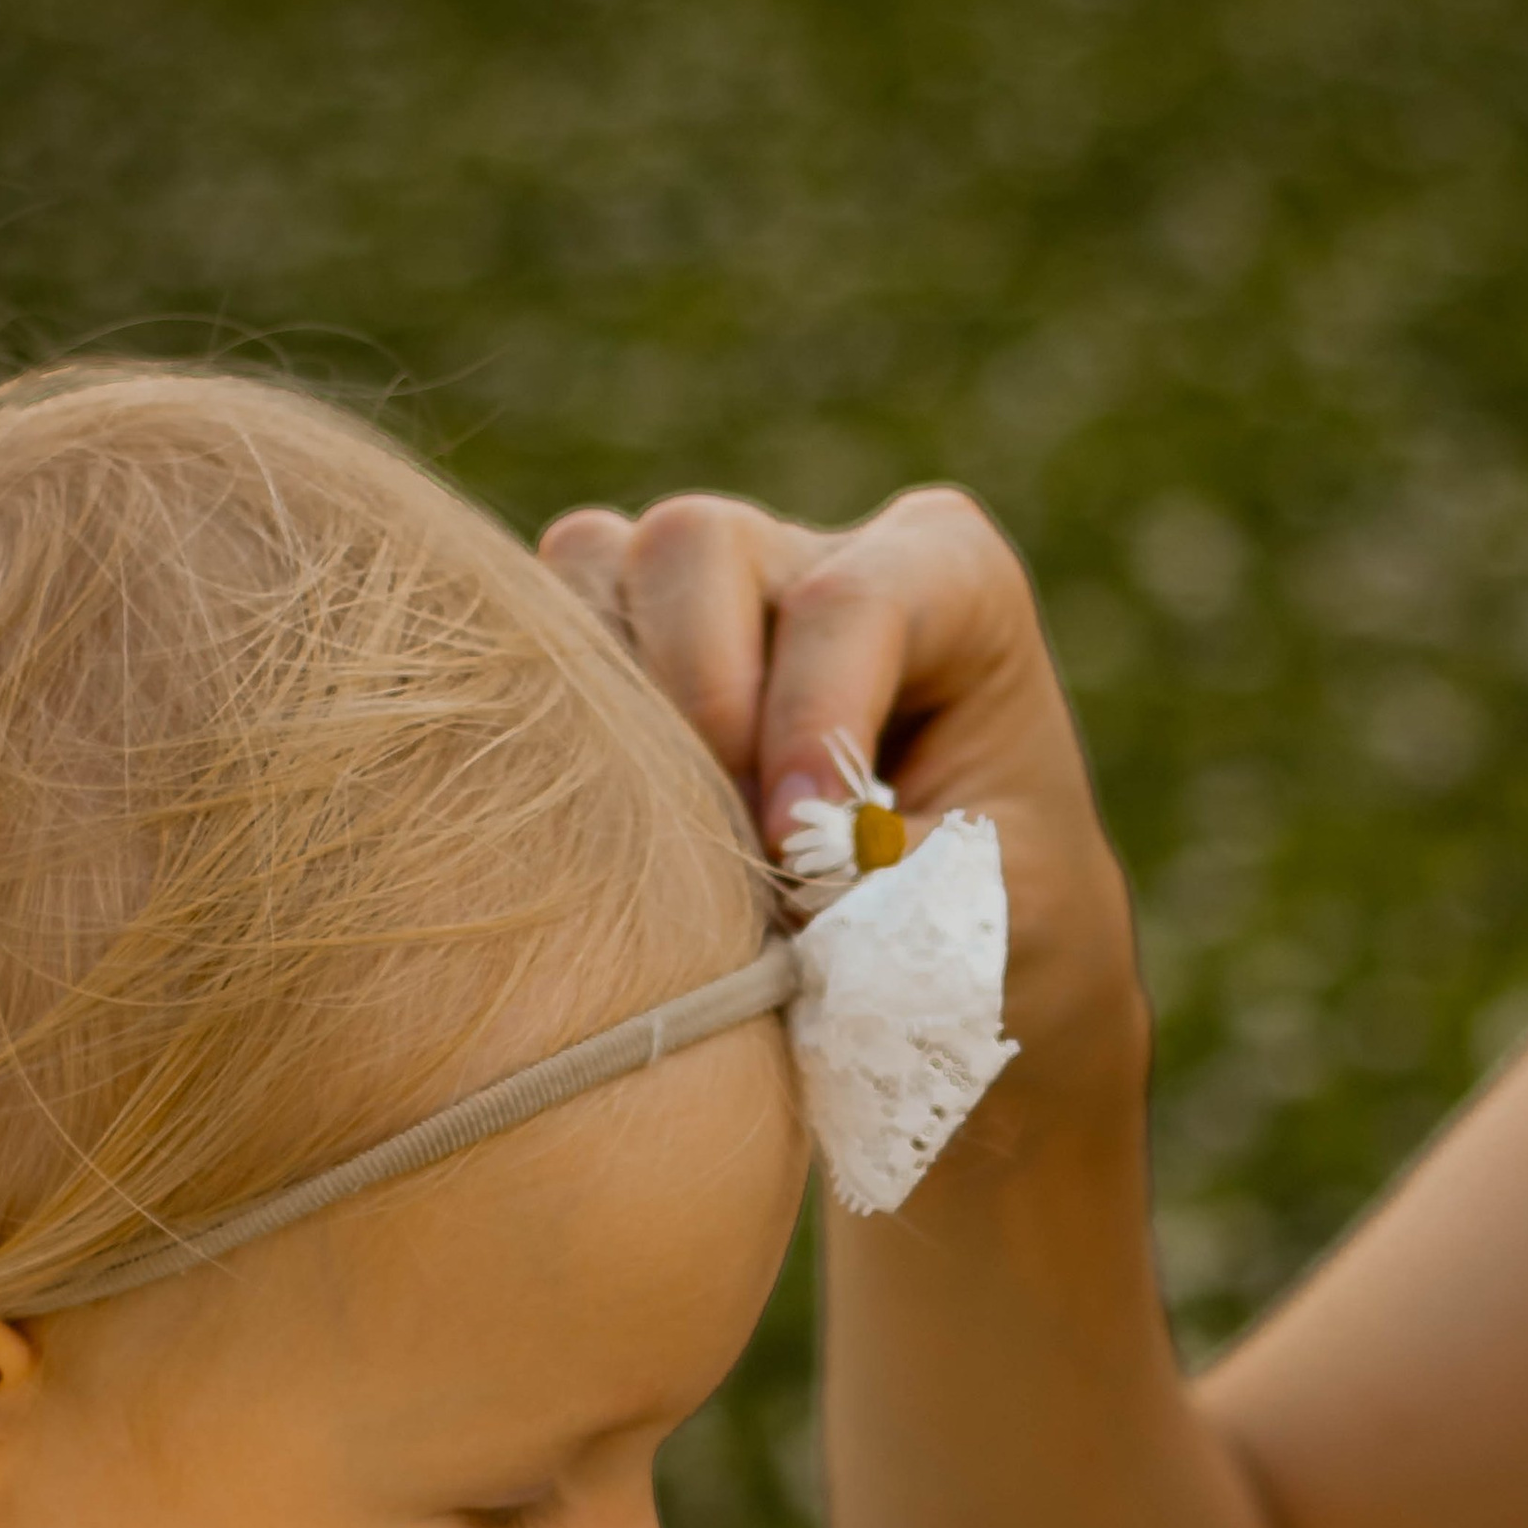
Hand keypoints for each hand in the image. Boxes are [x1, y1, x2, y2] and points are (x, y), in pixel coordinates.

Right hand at [540, 484, 1145, 1124]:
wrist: (952, 979)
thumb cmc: (994, 940)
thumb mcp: (977, 926)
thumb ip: (891, 887)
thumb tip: (781, 870)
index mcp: (947, 579)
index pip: (851, 601)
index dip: (809, 726)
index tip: (803, 857)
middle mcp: (812, 553)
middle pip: (693, 548)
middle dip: (694, 704)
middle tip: (731, 852)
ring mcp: (701, 594)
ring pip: (589, 574)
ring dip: (610, 720)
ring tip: (674, 857)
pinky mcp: (617, 653)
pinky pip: (533, 645)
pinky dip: (558, 744)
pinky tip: (614, 852)